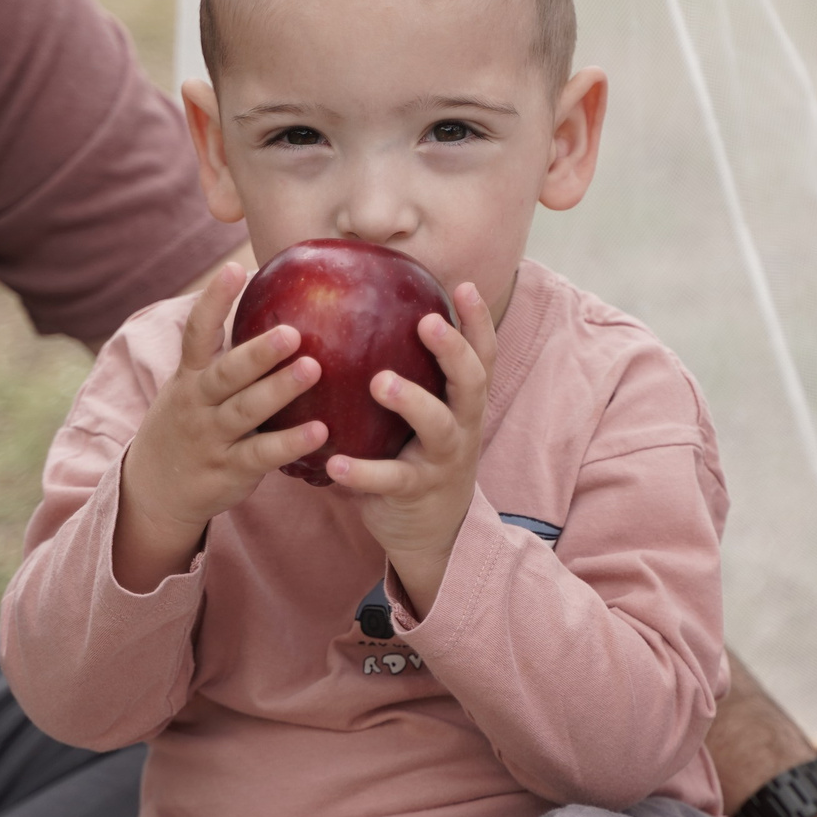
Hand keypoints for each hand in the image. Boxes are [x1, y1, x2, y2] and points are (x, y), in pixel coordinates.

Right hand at [112, 263, 324, 591]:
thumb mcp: (195, 388)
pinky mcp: (229, 469)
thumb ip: (229, 358)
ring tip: (313, 369)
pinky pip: (262, 454)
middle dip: (258, 353)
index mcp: (190, 377)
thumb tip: (279, 308)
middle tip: (292, 331)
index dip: (214, 300)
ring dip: (279, 391)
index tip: (234, 268)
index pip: (197, 333)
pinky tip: (321, 431)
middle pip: (227, 373)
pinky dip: (290, 443)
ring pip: (246, 411)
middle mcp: (197, 404)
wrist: (153, 491)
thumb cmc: (191, 424)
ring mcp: (212, 438)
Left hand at [326, 280, 492, 616]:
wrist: (436, 531)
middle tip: (427, 322)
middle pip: (471, 381)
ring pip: (438, 426)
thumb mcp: (425, 413)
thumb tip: (361, 312)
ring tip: (380, 382)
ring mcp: (443, 459)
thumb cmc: (419, 454)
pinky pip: (391, 480)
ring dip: (412, 400)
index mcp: (463, 401)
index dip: (478, 320)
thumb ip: (407, 371)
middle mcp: (462, 424)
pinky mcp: (416, 492)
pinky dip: (363, 472)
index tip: (462, 285)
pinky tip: (335, 463)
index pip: (482, 353)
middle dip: (453, 349)